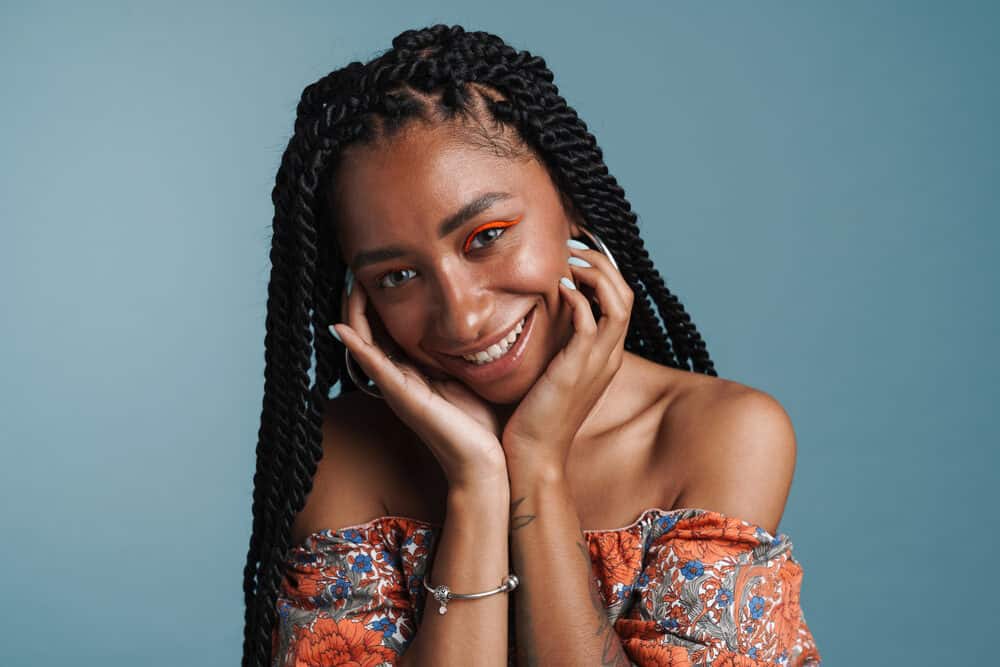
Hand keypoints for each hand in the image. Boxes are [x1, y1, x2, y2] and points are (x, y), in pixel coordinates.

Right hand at [330, 278, 507, 489]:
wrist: (485, 463)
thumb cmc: (482, 425)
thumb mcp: (470, 377)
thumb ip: (462, 354)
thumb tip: (476, 326)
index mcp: (414, 371)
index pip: (387, 328)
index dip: (379, 300)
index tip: (380, 268)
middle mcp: (399, 378)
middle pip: (369, 331)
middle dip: (361, 300)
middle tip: (358, 267)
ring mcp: (396, 388)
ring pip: (364, 344)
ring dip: (355, 313)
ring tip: (351, 283)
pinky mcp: (402, 398)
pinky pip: (374, 367)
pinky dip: (358, 347)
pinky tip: (343, 328)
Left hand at [500, 240, 633, 476]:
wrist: (532, 456)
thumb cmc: (533, 416)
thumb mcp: (549, 371)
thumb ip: (553, 342)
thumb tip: (537, 312)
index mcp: (605, 355)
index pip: (619, 299)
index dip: (603, 269)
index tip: (574, 251)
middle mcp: (609, 356)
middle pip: (626, 293)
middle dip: (602, 262)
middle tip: (571, 245)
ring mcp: (597, 363)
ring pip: (618, 302)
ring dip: (596, 273)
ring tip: (569, 258)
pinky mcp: (577, 369)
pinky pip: (591, 322)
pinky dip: (580, 297)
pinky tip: (558, 286)